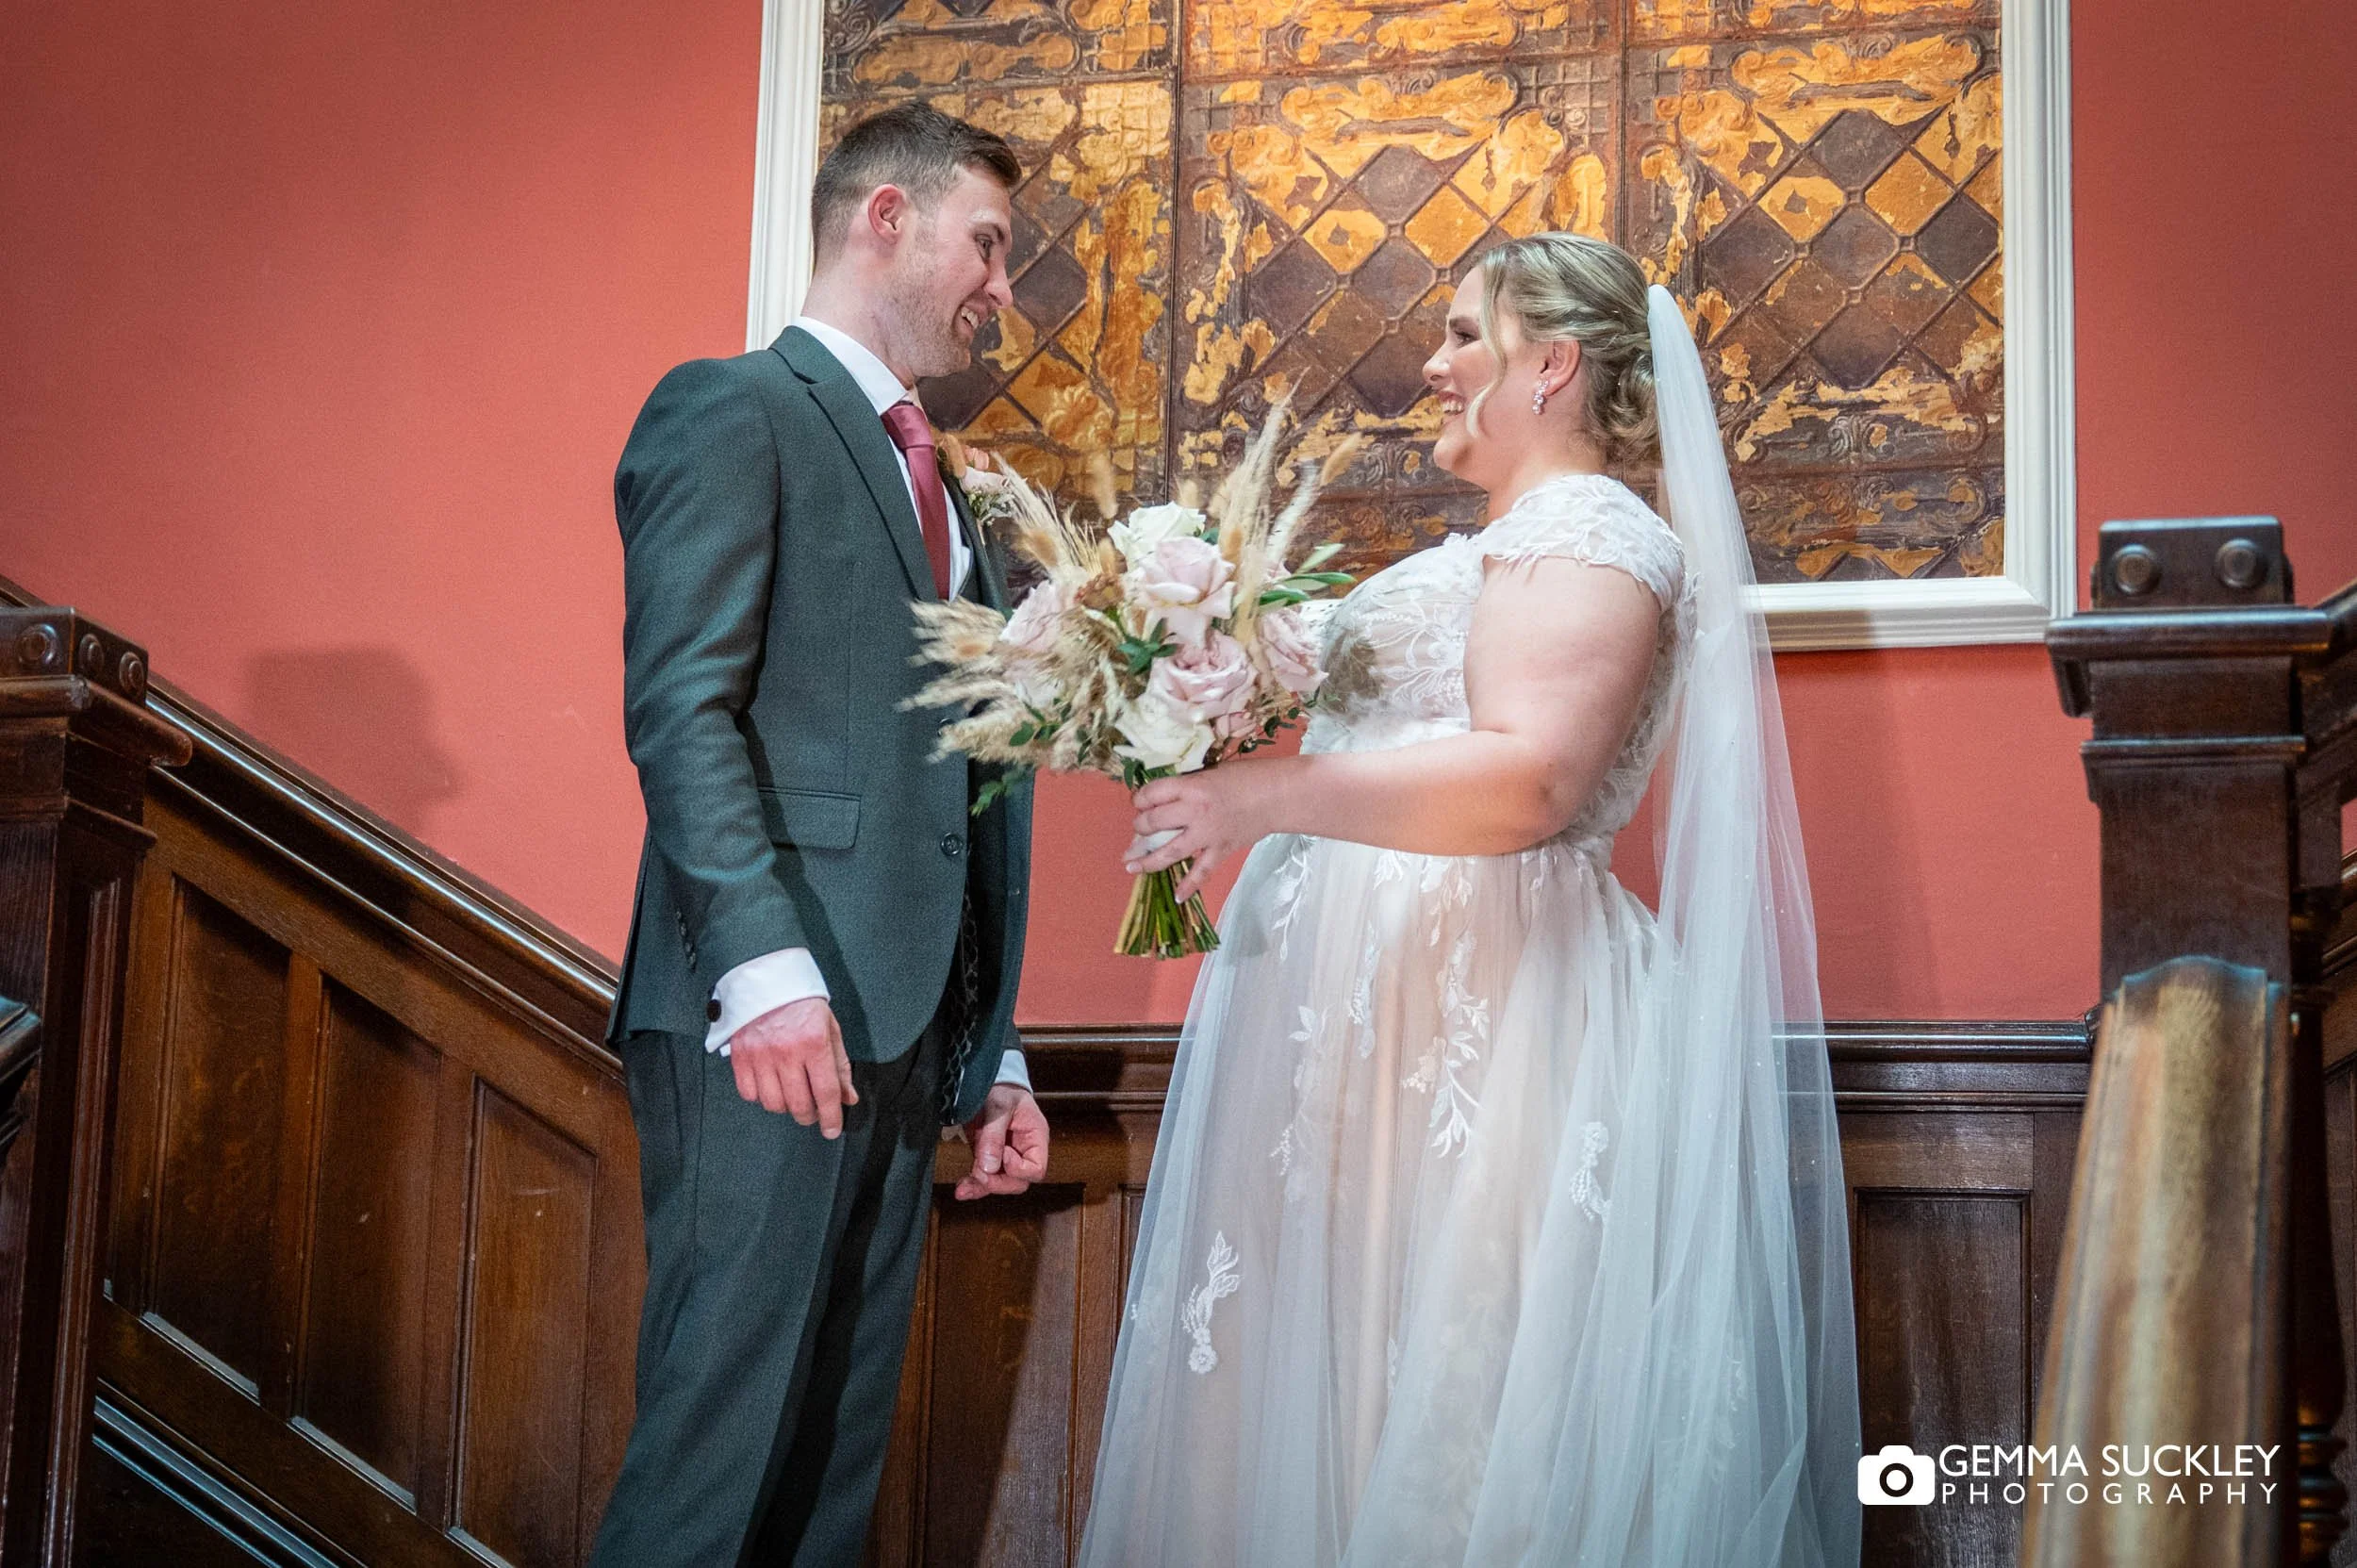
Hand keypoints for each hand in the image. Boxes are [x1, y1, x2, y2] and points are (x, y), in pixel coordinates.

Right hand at [728, 997, 858, 1134]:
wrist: (766, 979)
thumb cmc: (801, 1003)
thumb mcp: (830, 1028)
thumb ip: (840, 1065)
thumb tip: (848, 1098)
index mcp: (813, 1043)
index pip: (825, 1092)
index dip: (831, 1117)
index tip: (832, 1129)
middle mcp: (786, 1052)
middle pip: (799, 1104)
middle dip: (810, 1116)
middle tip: (814, 1112)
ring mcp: (760, 1055)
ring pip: (773, 1104)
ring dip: (786, 1107)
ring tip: (792, 1096)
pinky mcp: (739, 1056)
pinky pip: (749, 1093)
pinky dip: (761, 1097)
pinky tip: (770, 1085)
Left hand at [956, 1085, 1049, 1200]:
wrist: (989, 1082)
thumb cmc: (1002, 1088)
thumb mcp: (999, 1105)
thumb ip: (994, 1135)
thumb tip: (988, 1167)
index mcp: (1035, 1137)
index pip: (1036, 1168)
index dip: (1018, 1169)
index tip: (1002, 1154)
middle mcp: (1023, 1151)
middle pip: (1018, 1182)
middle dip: (997, 1182)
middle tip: (979, 1173)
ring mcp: (1006, 1156)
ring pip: (999, 1183)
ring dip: (981, 1186)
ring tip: (963, 1188)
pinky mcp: (988, 1157)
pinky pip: (984, 1177)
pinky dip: (973, 1183)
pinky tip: (962, 1188)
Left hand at [1125, 761, 1286, 901]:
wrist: (1280, 795)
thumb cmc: (1249, 776)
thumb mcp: (1213, 772)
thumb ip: (1189, 786)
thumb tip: (1166, 800)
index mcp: (1192, 787)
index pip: (1152, 794)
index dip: (1140, 799)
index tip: (1138, 803)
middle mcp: (1194, 812)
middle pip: (1154, 823)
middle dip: (1140, 827)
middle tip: (1140, 830)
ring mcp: (1207, 835)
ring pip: (1168, 852)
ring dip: (1147, 860)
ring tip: (1130, 866)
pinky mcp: (1221, 850)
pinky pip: (1201, 872)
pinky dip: (1189, 885)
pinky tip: (1176, 895)